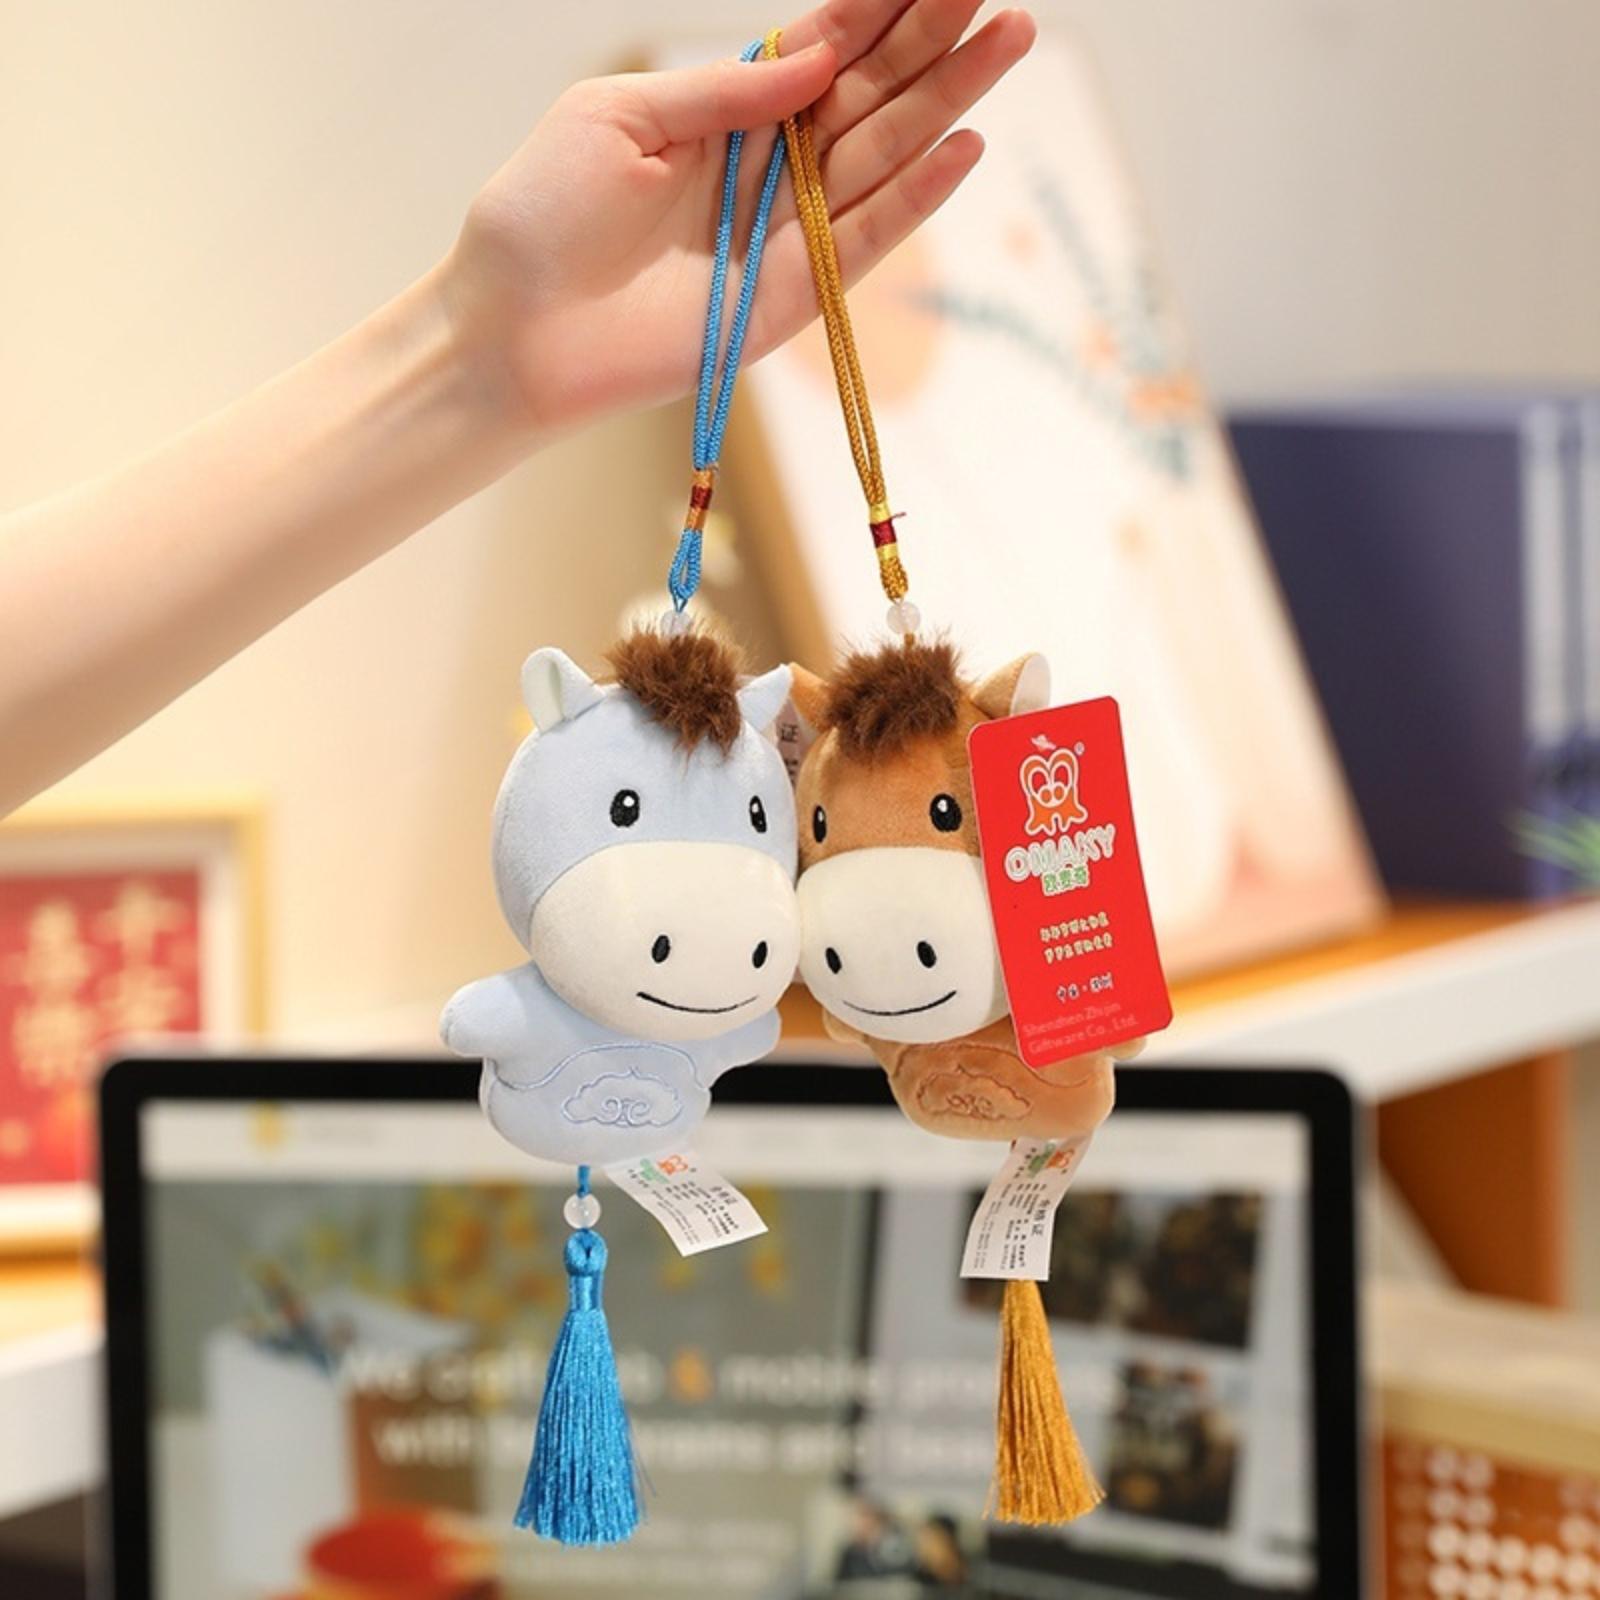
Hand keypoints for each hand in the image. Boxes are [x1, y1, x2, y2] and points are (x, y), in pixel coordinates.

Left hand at [442, 0, 1035, 439]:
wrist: (512, 329)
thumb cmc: (543, 214)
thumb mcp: (621, 118)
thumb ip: (721, 90)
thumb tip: (820, 56)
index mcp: (727, 115)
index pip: (824, 49)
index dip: (881, 5)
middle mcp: (769, 170)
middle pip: (872, 94)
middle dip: (936, 40)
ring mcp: (787, 235)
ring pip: (884, 156)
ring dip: (949, 102)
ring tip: (1009, 42)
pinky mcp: (794, 299)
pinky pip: (863, 241)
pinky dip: (914, 199)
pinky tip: (964, 147)